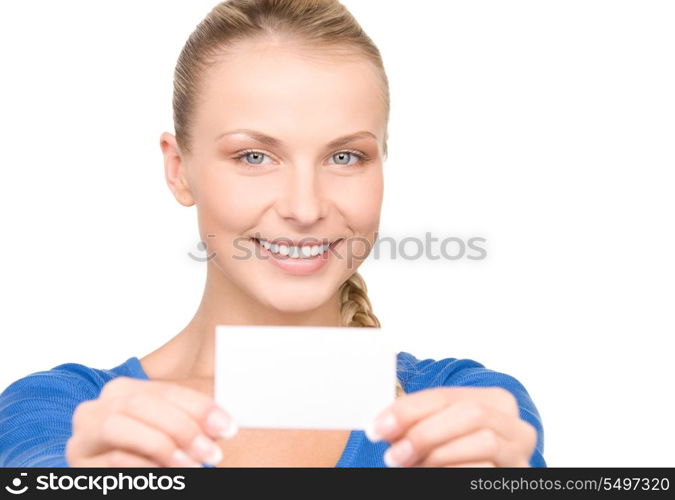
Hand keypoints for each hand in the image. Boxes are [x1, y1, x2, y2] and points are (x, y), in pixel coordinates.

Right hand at [66, 377, 237, 466]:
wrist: (120, 482)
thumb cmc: (148, 457)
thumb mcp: (170, 433)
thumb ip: (191, 423)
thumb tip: (221, 425)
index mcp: (122, 391)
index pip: (166, 390)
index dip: (199, 407)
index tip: (228, 428)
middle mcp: (96, 408)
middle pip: (141, 404)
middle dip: (181, 427)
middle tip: (211, 453)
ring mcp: (82, 438)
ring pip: (118, 426)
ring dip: (161, 446)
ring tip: (191, 466)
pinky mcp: (78, 466)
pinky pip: (110, 460)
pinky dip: (143, 467)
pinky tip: (166, 475)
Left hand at [365, 386, 536, 466]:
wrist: (472, 474)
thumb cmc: (453, 453)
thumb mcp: (438, 430)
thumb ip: (418, 421)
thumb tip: (384, 425)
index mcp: (495, 401)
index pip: (446, 395)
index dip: (409, 410)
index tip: (378, 428)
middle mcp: (515, 425)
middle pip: (472, 414)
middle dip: (427, 432)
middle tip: (393, 454)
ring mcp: (520, 454)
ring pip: (485, 441)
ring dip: (440, 454)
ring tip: (413, 466)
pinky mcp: (516, 477)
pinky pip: (487, 470)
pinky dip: (455, 470)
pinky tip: (435, 474)